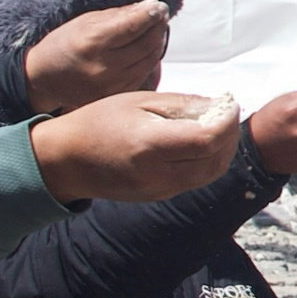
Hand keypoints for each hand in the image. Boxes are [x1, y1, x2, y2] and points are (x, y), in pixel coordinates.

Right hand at [21, 1, 171, 114]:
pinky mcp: (116, 97)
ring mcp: (111, 86)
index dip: (150, 14)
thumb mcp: (85, 22)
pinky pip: (143, 75)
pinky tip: (146, 49)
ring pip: (149, 60)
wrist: (45, 79)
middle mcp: (103, 67)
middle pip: (146, 44)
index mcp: (91, 43)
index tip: (159, 5)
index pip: (132, 26)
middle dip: (158, 26)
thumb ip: (119, 15)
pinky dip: (149, 60)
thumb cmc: (64, 45)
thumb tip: (150, 6)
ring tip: (155, 29)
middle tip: (160, 15)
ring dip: (157, 42)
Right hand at [32, 91, 246, 205]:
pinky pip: (194, 181)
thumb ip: (180, 105)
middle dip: (230, 136)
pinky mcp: (158, 196)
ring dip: (223, 151)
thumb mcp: (138, 101)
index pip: (207, 140)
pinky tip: (201, 142)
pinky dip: (207, 162)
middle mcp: (156, 174)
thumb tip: (217, 105)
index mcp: (149, 146)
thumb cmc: (98, 122)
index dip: (226, 121)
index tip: (229, 103)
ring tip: (219, 126)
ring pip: (209, 175)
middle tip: (228, 113)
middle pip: (214, 161)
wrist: (66, 161)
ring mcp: (158, 190)